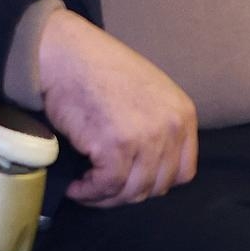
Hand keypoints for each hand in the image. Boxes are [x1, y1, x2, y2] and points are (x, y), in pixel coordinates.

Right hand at [33, 10, 201, 207]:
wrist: (66, 54)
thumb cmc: (99, 70)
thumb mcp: (149, 93)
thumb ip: (159, 126)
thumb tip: (151, 168)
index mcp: (183, 114)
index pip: (183, 173)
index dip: (155, 183)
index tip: (130, 182)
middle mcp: (170, 127)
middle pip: (157, 186)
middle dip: (127, 193)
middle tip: (101, 188)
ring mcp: (145, 137)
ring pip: (131, 191)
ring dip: (105, 197)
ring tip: (85, 188)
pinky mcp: (115, 146)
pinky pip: (106, 186)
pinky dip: (88, 193)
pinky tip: (76, 188)